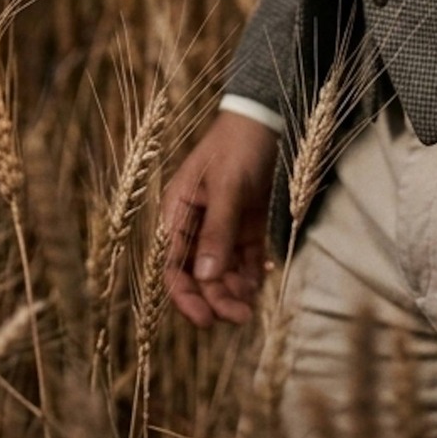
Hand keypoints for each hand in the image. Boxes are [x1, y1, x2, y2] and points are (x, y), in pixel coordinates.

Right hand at [162, 109, 280, 326]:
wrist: (264, 117)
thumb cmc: (237, 146)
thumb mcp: (227, 186)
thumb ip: (218, 230)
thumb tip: (206, 276)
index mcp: (178, 213)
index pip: (172, 266)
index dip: (185, 297)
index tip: (205, 320)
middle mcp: (196, 225)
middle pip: (199, 275)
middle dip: (217, 298)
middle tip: (241, 316)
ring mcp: (221, 226)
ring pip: (223, 271)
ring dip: (235, 290)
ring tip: (253, 302)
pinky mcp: (245, 225)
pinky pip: (245, 258)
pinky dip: (252, 273)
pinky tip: (264, 278)